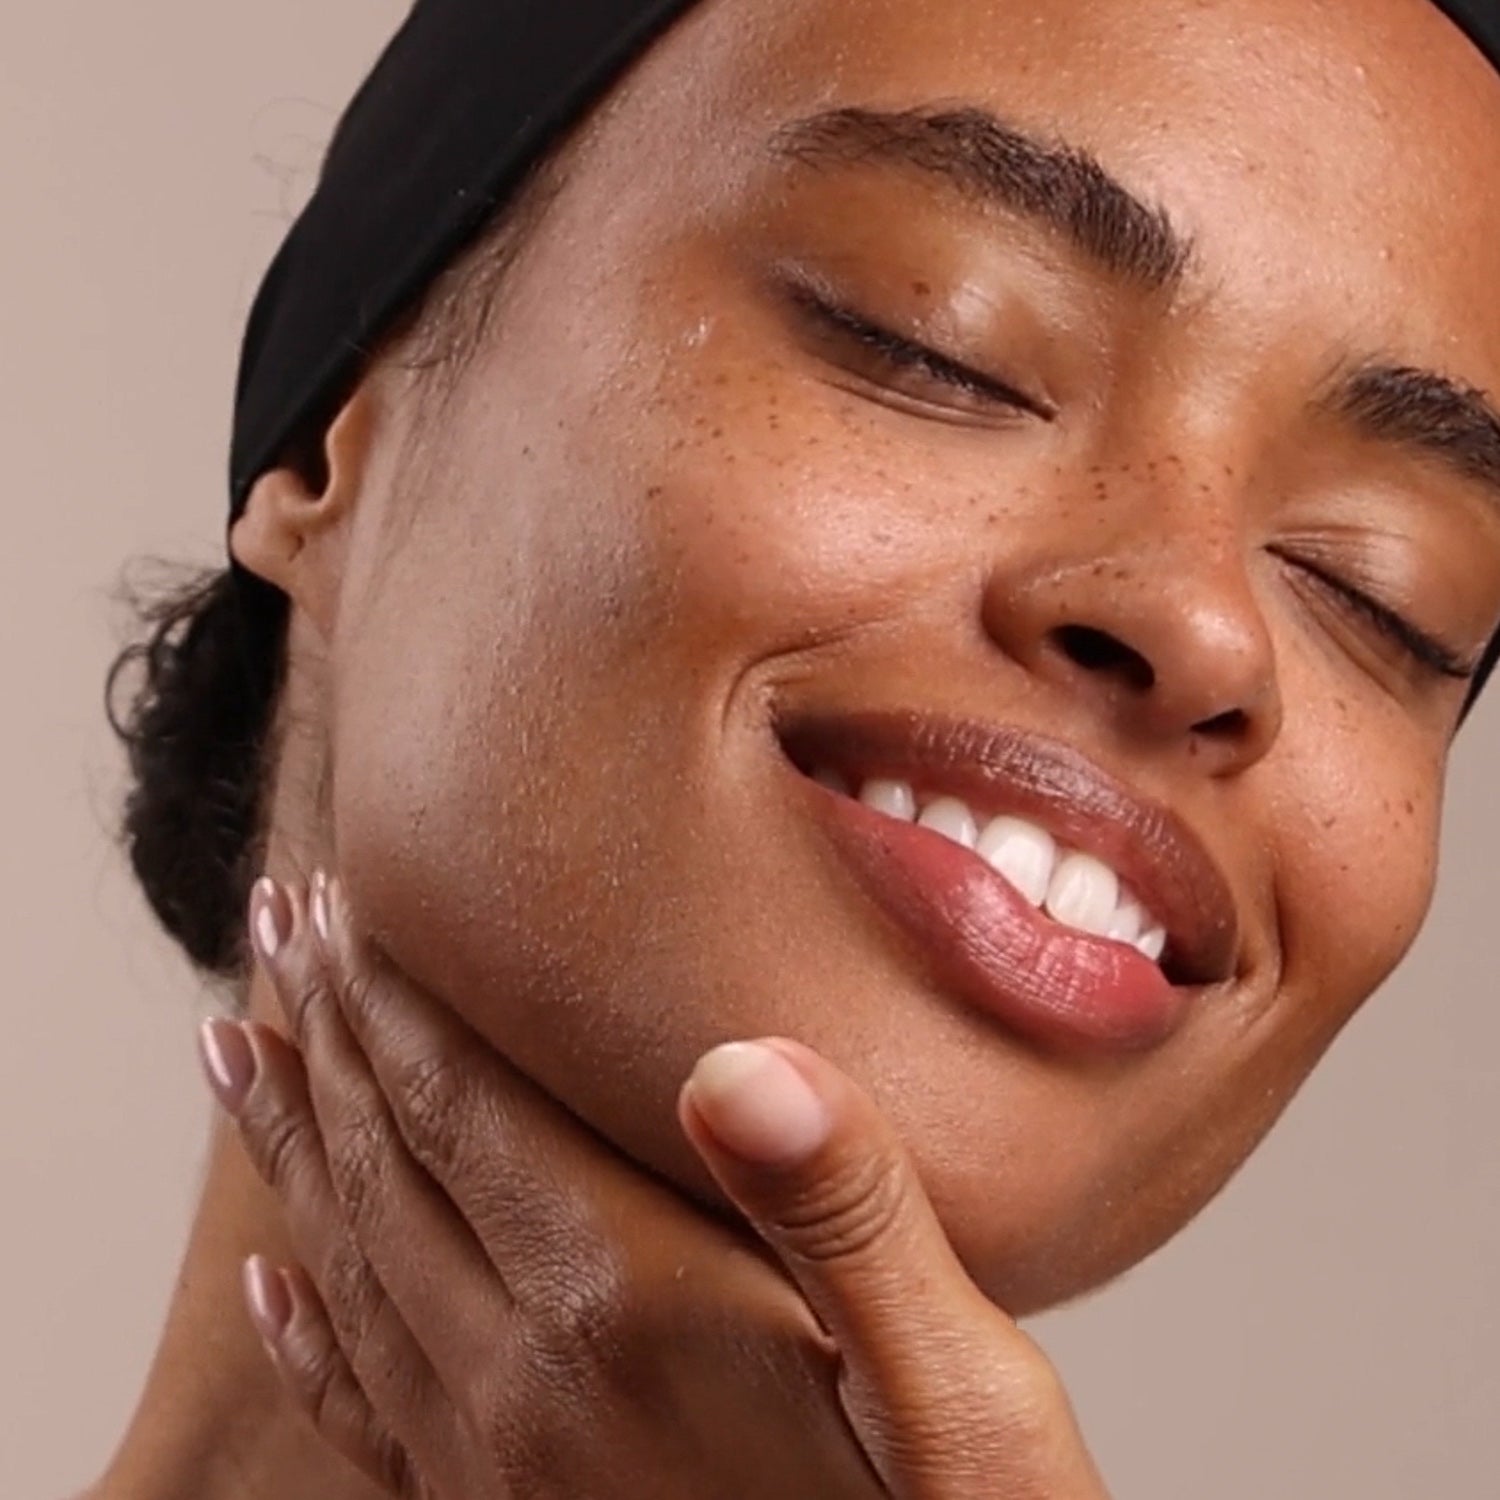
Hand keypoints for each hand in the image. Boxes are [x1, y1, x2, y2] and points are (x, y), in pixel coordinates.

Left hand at [200, 871, 1107, 1497]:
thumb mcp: (959, 1389)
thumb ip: (849, 1214)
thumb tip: (747, 1063)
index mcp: (630, 1310)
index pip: (462, 1108)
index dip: (390, 993)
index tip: (336, 900)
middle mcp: (533, 1383)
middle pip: (385, 1163)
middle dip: (324, 1028)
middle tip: (275, 919)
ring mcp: (502, 1467)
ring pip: (349, 1264)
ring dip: (291, 1141)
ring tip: (237, 1046)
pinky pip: (361, 1410)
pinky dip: (303, 1329)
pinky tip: (275, 1283)